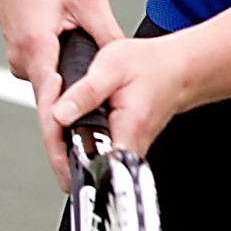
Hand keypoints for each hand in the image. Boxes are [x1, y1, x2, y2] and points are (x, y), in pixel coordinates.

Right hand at [0, 0, 122, 188]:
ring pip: (51, 86)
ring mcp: (19, 57)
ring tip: (95, 101)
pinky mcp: (22, 52)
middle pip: (51, 104)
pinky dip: (61, 75)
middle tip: (88, 162)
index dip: (59, 141)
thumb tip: (124, 62)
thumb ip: (105, 34)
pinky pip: (46, 73)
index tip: (67, 170)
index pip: (50, 107)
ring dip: (70, 92)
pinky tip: (76, 69)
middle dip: (71, 126)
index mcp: (37, 49)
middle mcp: (23, 59)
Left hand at [52, 31, 194, 167]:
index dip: (59, 148)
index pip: (87, 162)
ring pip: (79, 160)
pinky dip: (74, 135)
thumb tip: (60, 115)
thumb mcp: (113, 66)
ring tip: (64, 105)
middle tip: (56, 107)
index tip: (55, 118)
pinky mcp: (118, 149)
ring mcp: (122, 153)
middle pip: (76, 165)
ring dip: (63, 138)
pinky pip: (88, 151)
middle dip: (56, 140)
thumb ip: (86, 92)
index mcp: (127, 130)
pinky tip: (74, 112)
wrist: (175, 71)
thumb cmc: (150, 66)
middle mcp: (127, 150)